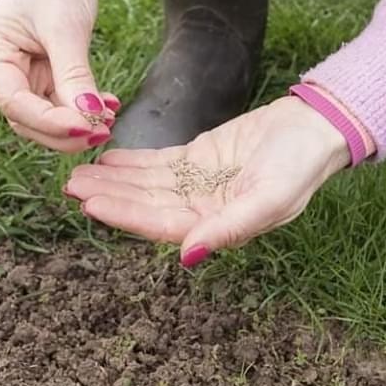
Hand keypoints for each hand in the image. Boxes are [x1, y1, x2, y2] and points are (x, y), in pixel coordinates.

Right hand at [0, 0, 118, 151]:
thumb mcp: (65, 27)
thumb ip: (74, 76)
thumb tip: (89, 119)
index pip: (14, 103)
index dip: (50, 123)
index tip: (86, 128)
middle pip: (26, 118)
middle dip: (64, 131)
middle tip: (102, 131)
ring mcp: (17, 75)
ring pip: (44, 117)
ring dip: (76, 123)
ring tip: (107, 120)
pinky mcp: (38, 76)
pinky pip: (58, 103)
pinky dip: (81, 108)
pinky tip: (106, 106)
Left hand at [65, 96, 350, 265]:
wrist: (315, 128)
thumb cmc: (300, 166)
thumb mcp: (270, 199)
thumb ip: (229, 227)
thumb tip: (189, 256)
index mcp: (217, 227)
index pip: (160, 224)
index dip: (125, 216)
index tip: (92, 204)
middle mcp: (202, 210)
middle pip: (145, 205)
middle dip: (108, 196)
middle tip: (70, 185)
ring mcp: (197, 184)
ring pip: (146, 184)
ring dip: (113, 179)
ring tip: (78, 173)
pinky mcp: (197, 159)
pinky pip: (158, 164)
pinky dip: (132, 162)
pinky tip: (107, 159)